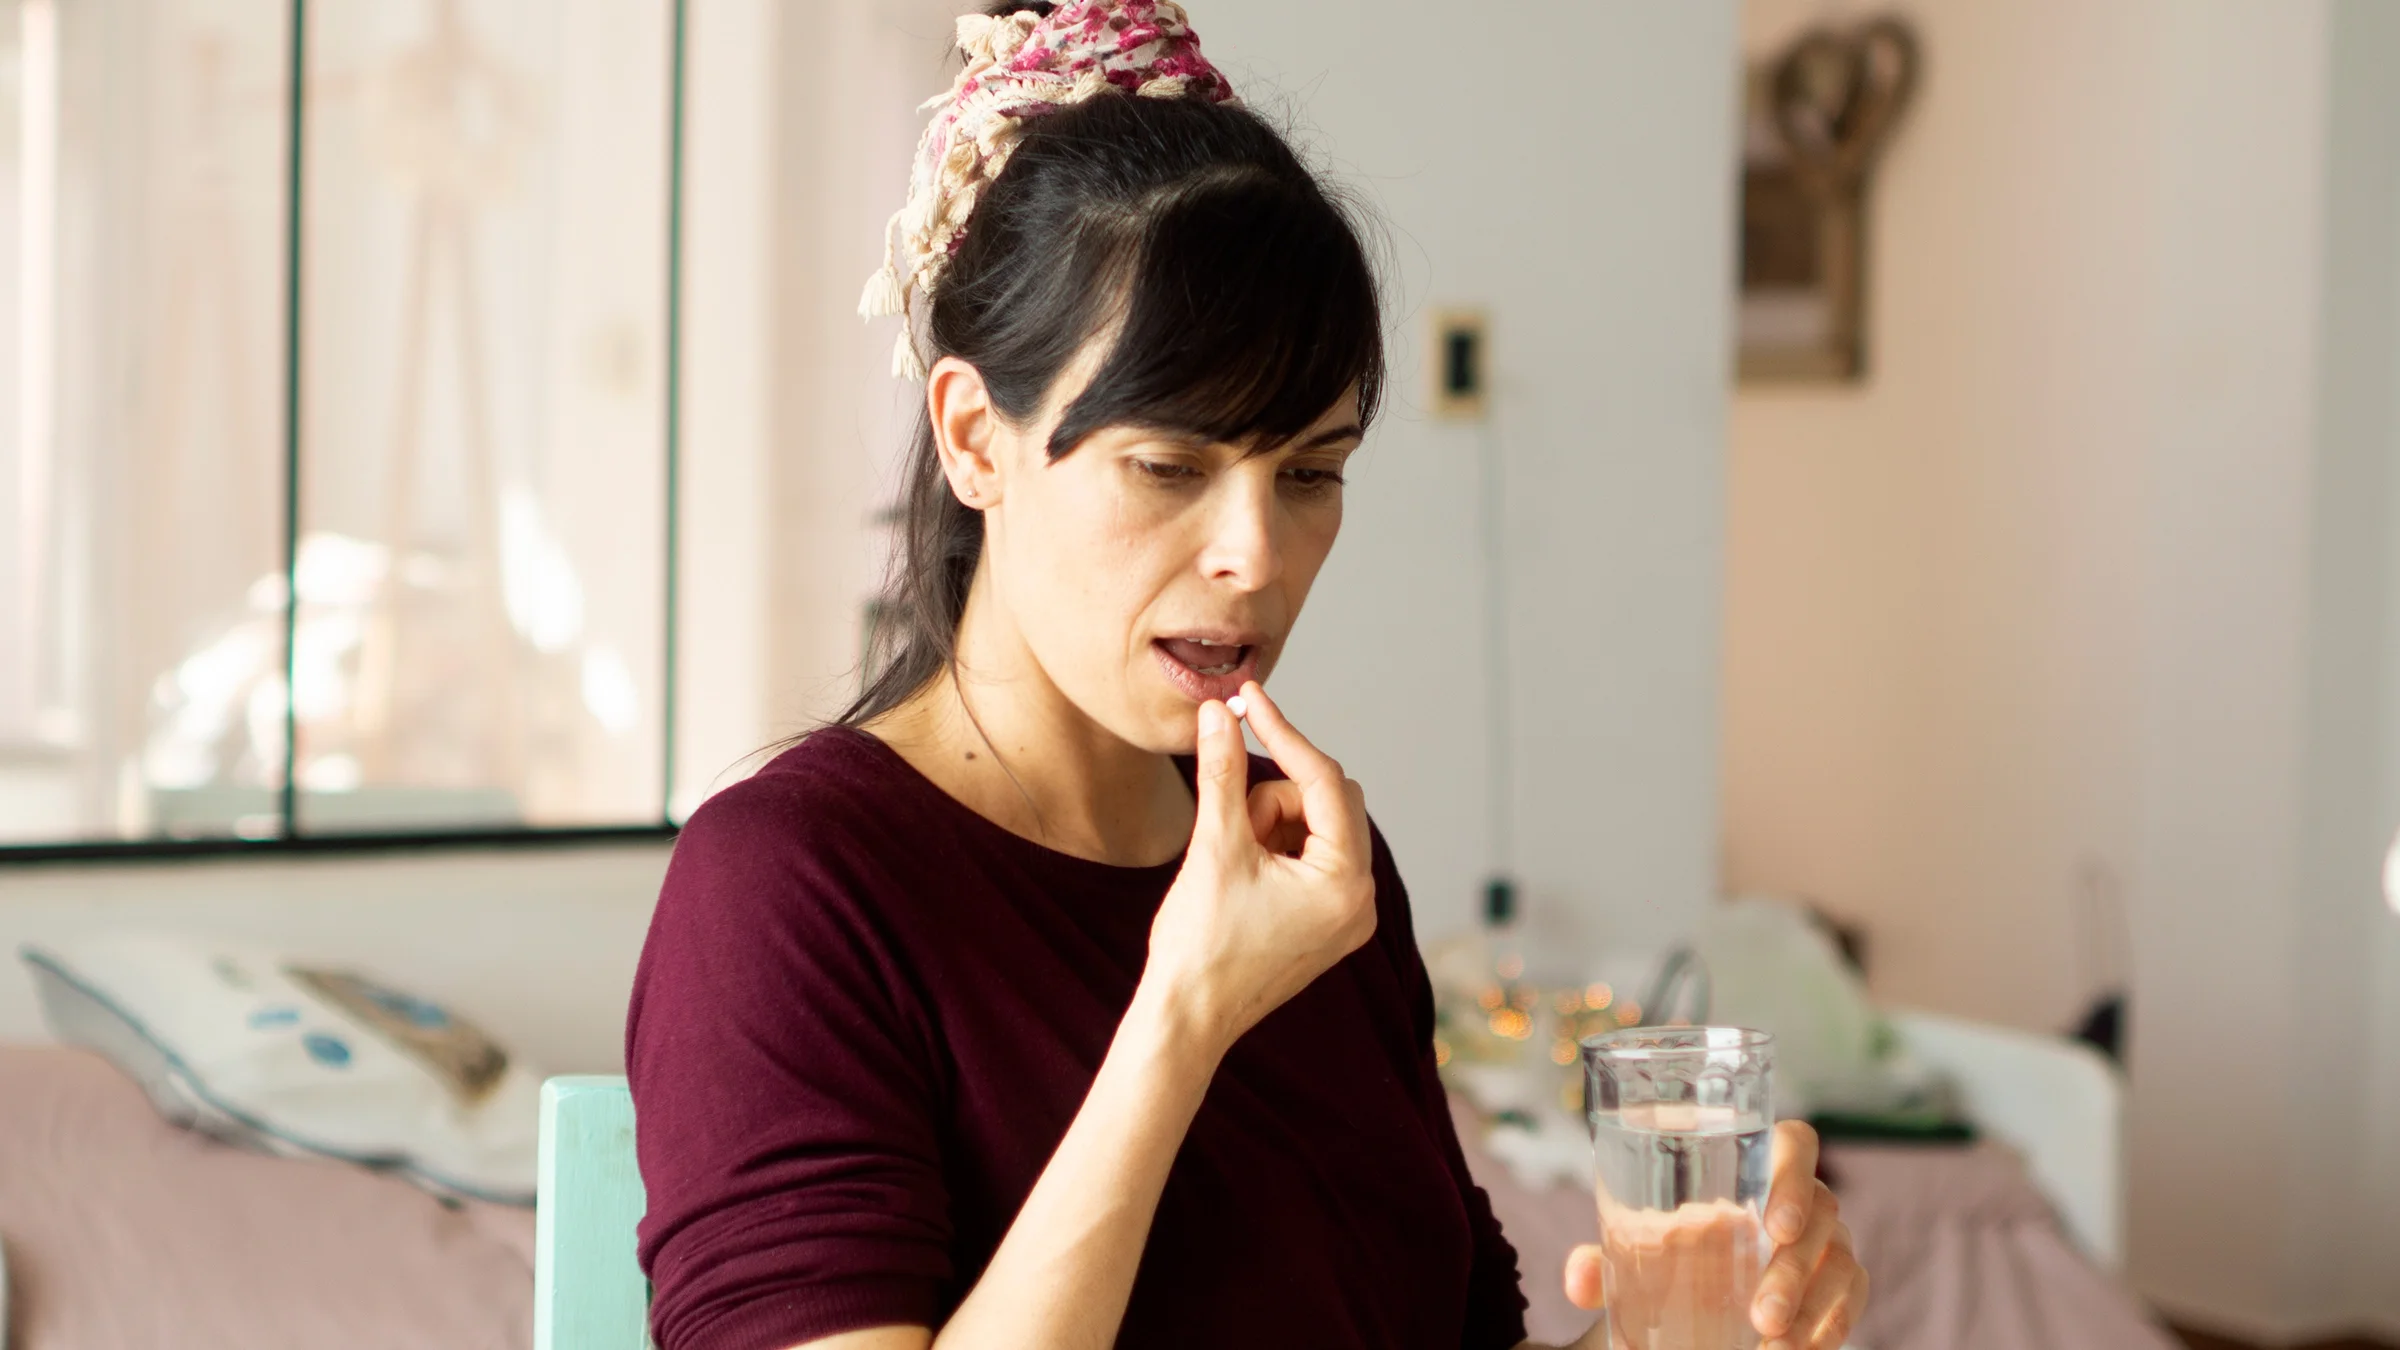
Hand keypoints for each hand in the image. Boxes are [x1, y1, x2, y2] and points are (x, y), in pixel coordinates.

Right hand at [1138, 681, 1376, 1060]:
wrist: (1187, 1021)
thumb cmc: (1200, 944)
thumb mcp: (1213, 847)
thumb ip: (1221, 772)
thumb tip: (1219, 712)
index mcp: (1345, 881)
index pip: (1323, 780)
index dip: (1283, 732)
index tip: (1247, 699)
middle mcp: (1361, 898)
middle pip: (1326, 799)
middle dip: (1274, 796)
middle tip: (1231, 824)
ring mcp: (1347, 914)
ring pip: (1315, 825)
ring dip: (1269, 824)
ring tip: (1231, 863)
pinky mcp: (1327, 922)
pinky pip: (1310, 856)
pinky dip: (1274, 849)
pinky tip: (1241, 877)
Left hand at [1559, 1121, 1866, 1349]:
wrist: (1693, 1292)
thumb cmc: (1670, 1252)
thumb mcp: (1634, 1251)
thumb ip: (1603, 1257)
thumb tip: (1579, 1278)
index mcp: (1754, 1168)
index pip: (1795, 1143)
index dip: (1793, 1174)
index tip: (1774, 1225)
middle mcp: (1800, 1198)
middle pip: (1822, 1212)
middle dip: (1793, 1269)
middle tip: (1761, 1316)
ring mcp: (1827, 1240)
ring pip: (1841, 1261)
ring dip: (1812, 1307)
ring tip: (1773, 1345)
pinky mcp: (1840, 1282)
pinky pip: (1852, 1296)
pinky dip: (1833, 1326)